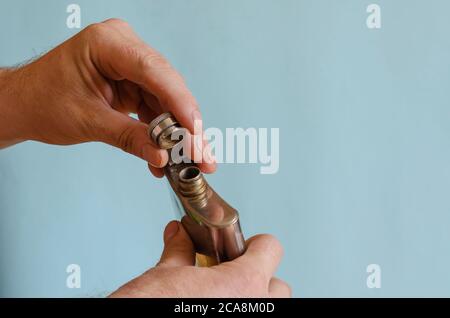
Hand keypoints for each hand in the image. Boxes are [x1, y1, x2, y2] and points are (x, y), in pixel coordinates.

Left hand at [0, 18, 214, 175]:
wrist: (26, 105)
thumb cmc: (43, 101)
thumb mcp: (88, 121)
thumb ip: (129, 137)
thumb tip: (162, 155)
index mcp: (107, 43)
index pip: (154, 70)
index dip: (180, 103)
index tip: (195, 132)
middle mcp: (124, 48)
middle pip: (167, 86)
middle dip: (185, 124)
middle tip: (200, 153)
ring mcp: (130, 64)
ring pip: (167, 99)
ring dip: (178, 132)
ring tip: (189, 160)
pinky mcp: (132, 82)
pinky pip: (156, 106)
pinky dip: (162, 132)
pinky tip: (167, 154)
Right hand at [110, 221, 290, 297]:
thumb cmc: (149, 309)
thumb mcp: (165, 276)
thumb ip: (179, 251)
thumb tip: (177, 235)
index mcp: (243, 284)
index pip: (271, 248)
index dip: (256, 244)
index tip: (244, 246)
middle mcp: (255, 309)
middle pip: (279, 286)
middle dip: (259, 278)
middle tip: (234, 275)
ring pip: (271, 308)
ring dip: (254, 299)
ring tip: (226, 297)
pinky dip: (240, 312)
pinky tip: (216, 309)